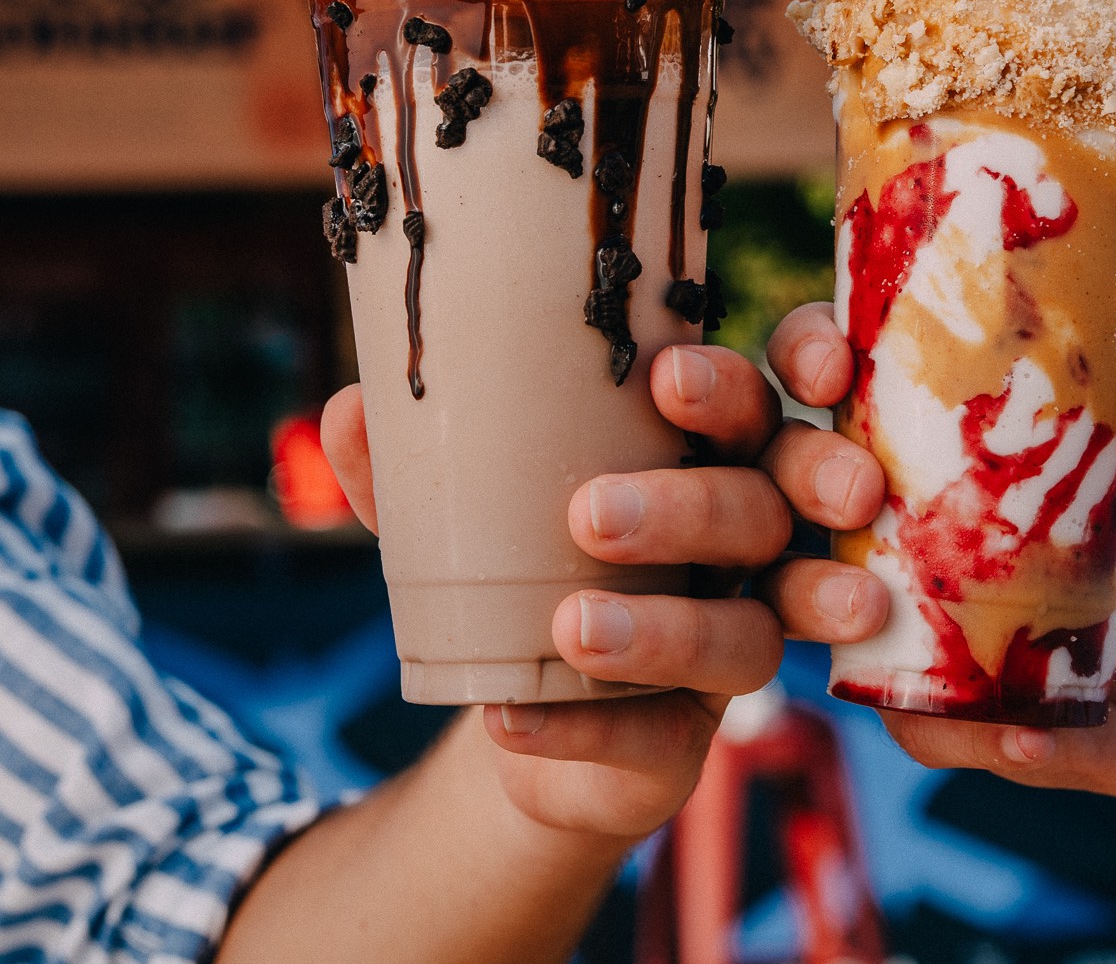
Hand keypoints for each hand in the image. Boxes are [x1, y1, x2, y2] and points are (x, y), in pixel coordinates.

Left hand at [318, 328, 888, 844]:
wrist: (520, 712)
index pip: (764, 399)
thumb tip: (350, 406)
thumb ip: (414, 466)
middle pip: (762, 508)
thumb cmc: (517, 567)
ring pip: (746, 633)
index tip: (672, 378)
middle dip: (692, 505)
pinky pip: (664, 735)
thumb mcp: (462, 512)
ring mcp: (734, 641)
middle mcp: (746, 545)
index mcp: (706, 457)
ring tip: (573, 628)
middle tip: (592, 514)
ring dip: (668, 629)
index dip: (746, 385)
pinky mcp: (697, 735)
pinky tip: (511, 718)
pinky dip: (583, 728)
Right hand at [766, 302, 1115, 859]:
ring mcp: (922, 633)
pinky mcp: (964, 723)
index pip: (842, 382)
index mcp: (940, 458)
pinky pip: (941, 734)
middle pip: (805, 491)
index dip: (812, 356)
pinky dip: (984, 739)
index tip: (829, 360)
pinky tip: (1027, 736)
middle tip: (857, 485)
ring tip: (911, 627)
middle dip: (807, 475)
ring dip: (858, 625)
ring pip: (843, 627)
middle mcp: (908, 543)